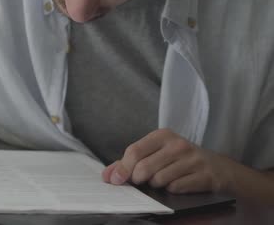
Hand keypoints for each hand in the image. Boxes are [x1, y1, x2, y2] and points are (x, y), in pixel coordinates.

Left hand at [102, 128, 235, 193]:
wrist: (219, 168)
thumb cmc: (180, 160)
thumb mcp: (156, 154)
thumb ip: (129, 162)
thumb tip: (108, 175)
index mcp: (162, 135)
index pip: (134, 151)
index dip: (122, 168)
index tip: (115, 180)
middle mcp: (178, 145)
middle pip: (144, 168)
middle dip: (139, 179)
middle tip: (144, 180)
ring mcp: (193, 160)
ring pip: (159, 180)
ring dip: (157, 185)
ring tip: (164, 180)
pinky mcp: (204, 176)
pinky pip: (176, 188)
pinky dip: (172, 190)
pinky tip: (178, 184)